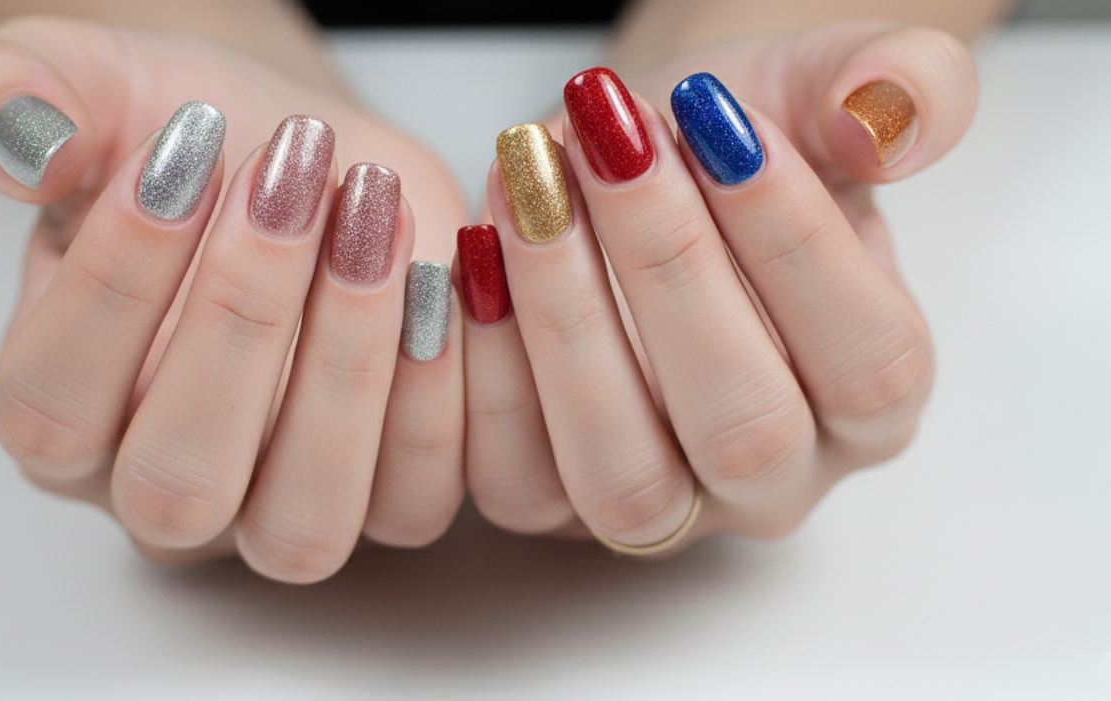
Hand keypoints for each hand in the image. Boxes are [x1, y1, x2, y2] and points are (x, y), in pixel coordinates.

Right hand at [0, 16, 469, 580]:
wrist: (306, 158)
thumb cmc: (190, 144)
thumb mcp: (82, 86)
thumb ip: (3, 100)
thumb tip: (18, 144)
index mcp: (58, 414)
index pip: (52, 406)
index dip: (114, 286)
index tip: (183, 152)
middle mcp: (159, 490)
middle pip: (178, 484)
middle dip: (241, 321)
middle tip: (291, 176)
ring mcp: (275, 510)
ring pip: (302, 524)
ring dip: (348, 368)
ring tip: (374, 214)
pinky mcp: (386, 498)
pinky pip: (415, 503)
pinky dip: (439, 395)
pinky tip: (439, 272)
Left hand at [460, 23, 975, 548]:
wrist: (628, 164)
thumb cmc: (727, 147)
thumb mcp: (821, 88)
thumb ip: (898, 86)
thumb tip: (895, 117)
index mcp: (875, 401)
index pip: (871, 364)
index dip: (797, 244)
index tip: (722, 124)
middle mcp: (775, 477)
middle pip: (743, 430)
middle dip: (669, 271)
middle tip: (613, 144)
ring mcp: (661, 501)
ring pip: (622, 476)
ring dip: (568, 322)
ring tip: (533, 184)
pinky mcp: (551, 497)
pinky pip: (513, 475)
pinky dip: (485, 366)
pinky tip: (475, 250)